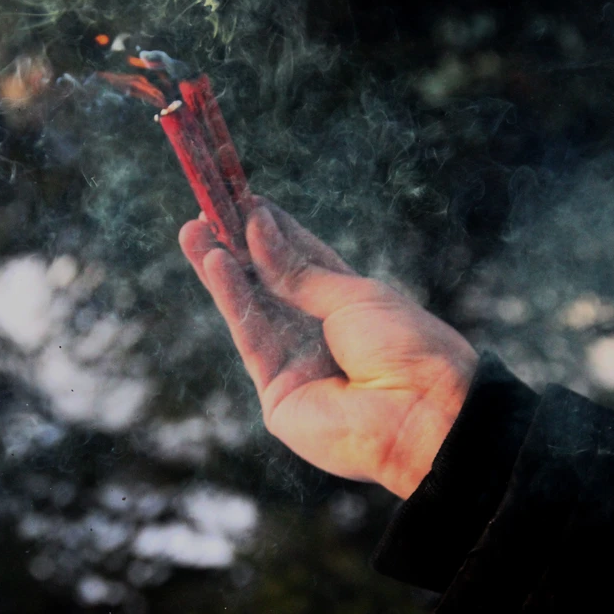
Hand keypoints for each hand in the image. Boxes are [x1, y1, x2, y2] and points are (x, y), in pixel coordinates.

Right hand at [179, 198, 478, 498]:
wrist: (421, 414)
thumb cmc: (403, 345)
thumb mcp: (352, 295)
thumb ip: (298, 272)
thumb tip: (258, 232)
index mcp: (349, 305)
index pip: (301, 259)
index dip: (272, 230)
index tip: (243, 199)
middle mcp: (319, 332)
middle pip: (268, 283)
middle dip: (236, 247)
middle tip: (204, 211)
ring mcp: (296, 363)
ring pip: (251, 308)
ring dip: (221, 269)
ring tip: (192, 231)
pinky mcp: (276, 391)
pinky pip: (250, 337)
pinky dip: (232, 299)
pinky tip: (215, 264)